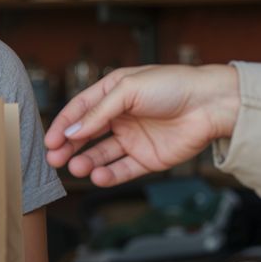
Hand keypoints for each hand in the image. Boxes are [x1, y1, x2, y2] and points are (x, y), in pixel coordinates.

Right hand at [44, 64, 241, 186]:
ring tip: (76, 169)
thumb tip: (72, 132)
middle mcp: (120, 117)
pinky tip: (98, 176)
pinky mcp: (148, 158)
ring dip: (86, 162)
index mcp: (112, 93)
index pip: (80, 110)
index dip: (63, 125)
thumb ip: (98, 112)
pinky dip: (109, 175)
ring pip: (102, 155)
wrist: (211, 104)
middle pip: (87, 135)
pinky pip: (123, 170)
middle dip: (68, 148)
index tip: (49, 141)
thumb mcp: (128, 90)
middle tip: (54, 160)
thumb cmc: (171, 85)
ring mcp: (134, 138)